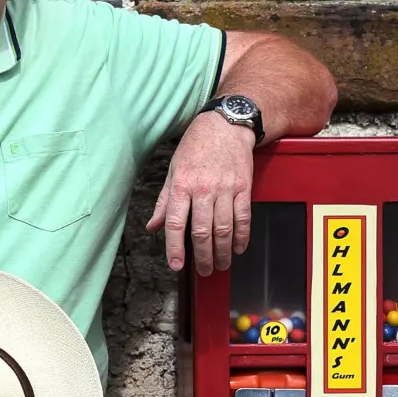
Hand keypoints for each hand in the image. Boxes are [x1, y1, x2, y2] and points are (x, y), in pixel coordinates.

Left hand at [146, 112, 255, 275]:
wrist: (225, 126)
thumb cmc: (195, 147)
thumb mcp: (173, 171)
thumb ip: (164, 202)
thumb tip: (153, 226)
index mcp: (181, 186)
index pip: (176, 224)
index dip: (175, 247)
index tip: (176, 265)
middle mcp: (203, 190)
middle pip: (202, 231)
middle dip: (203, 257)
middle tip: (203, 271)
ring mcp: (225, 189)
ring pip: (224, 229)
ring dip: (222, 252)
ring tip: (220, 265)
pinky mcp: (243, 188)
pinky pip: (244, 217)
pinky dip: (242, 236)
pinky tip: (238, 248)